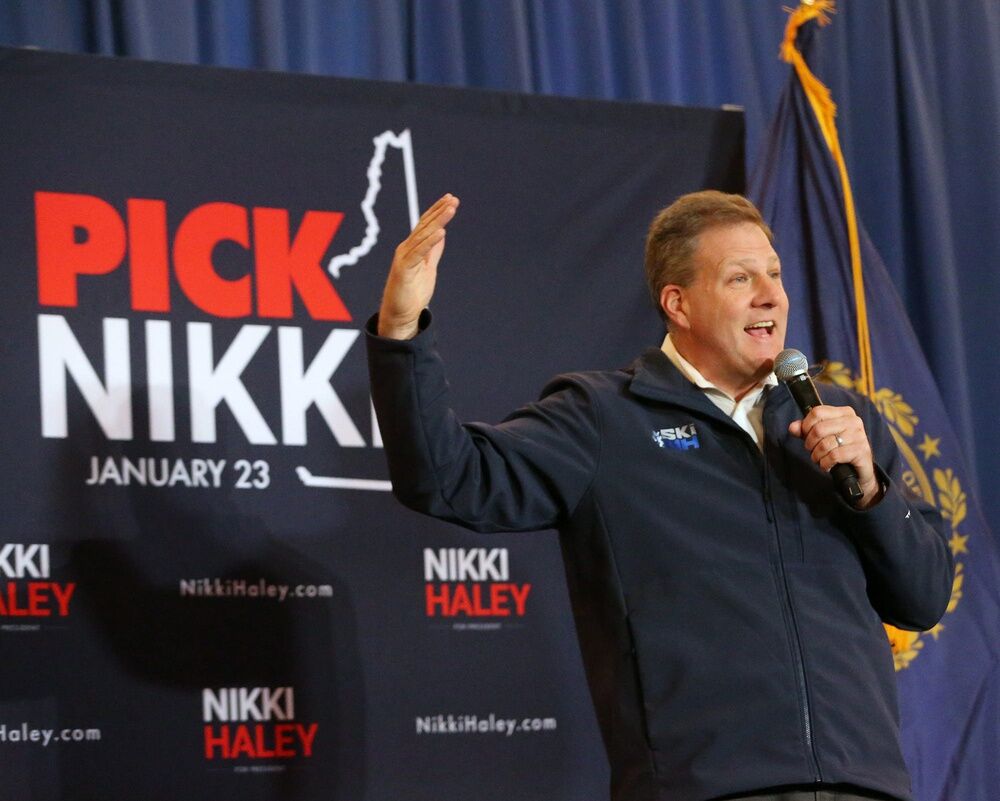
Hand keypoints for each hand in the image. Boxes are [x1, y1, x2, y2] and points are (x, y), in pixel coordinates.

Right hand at [377, 194, 459, 338]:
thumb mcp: (428, 268)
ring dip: (438, 221)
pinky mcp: (404, 269)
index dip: (437, 211)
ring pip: (423, 235)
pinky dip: (430, 242)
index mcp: (413, 248)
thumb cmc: (412, 294)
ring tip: (451, 209)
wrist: (401, 315)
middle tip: (453, 199)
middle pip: (425, 226)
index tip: (450, 199)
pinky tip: (441, 232)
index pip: (426, 225)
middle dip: (439, 211)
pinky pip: (418, 252)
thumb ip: (433, 252)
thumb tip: (441, 235)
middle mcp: (406, 248)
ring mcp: (404, 258)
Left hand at [788, 405, 880, 507]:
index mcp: (844, 412)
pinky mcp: (861, 451)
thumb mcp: (820, 438)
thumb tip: (792, 427)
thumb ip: (805, 431)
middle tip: (812, 451)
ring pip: (825, 444)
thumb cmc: (838, 450)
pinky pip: (834, 456)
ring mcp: (859, 435)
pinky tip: (827, 466)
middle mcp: (853, 421)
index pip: (817, 412)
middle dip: (810, 443)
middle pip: (819, 429)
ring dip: (816, 456)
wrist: (858, 471)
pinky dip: (825, 463)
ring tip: (819, 459)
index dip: (806, 426)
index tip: (806, 436)